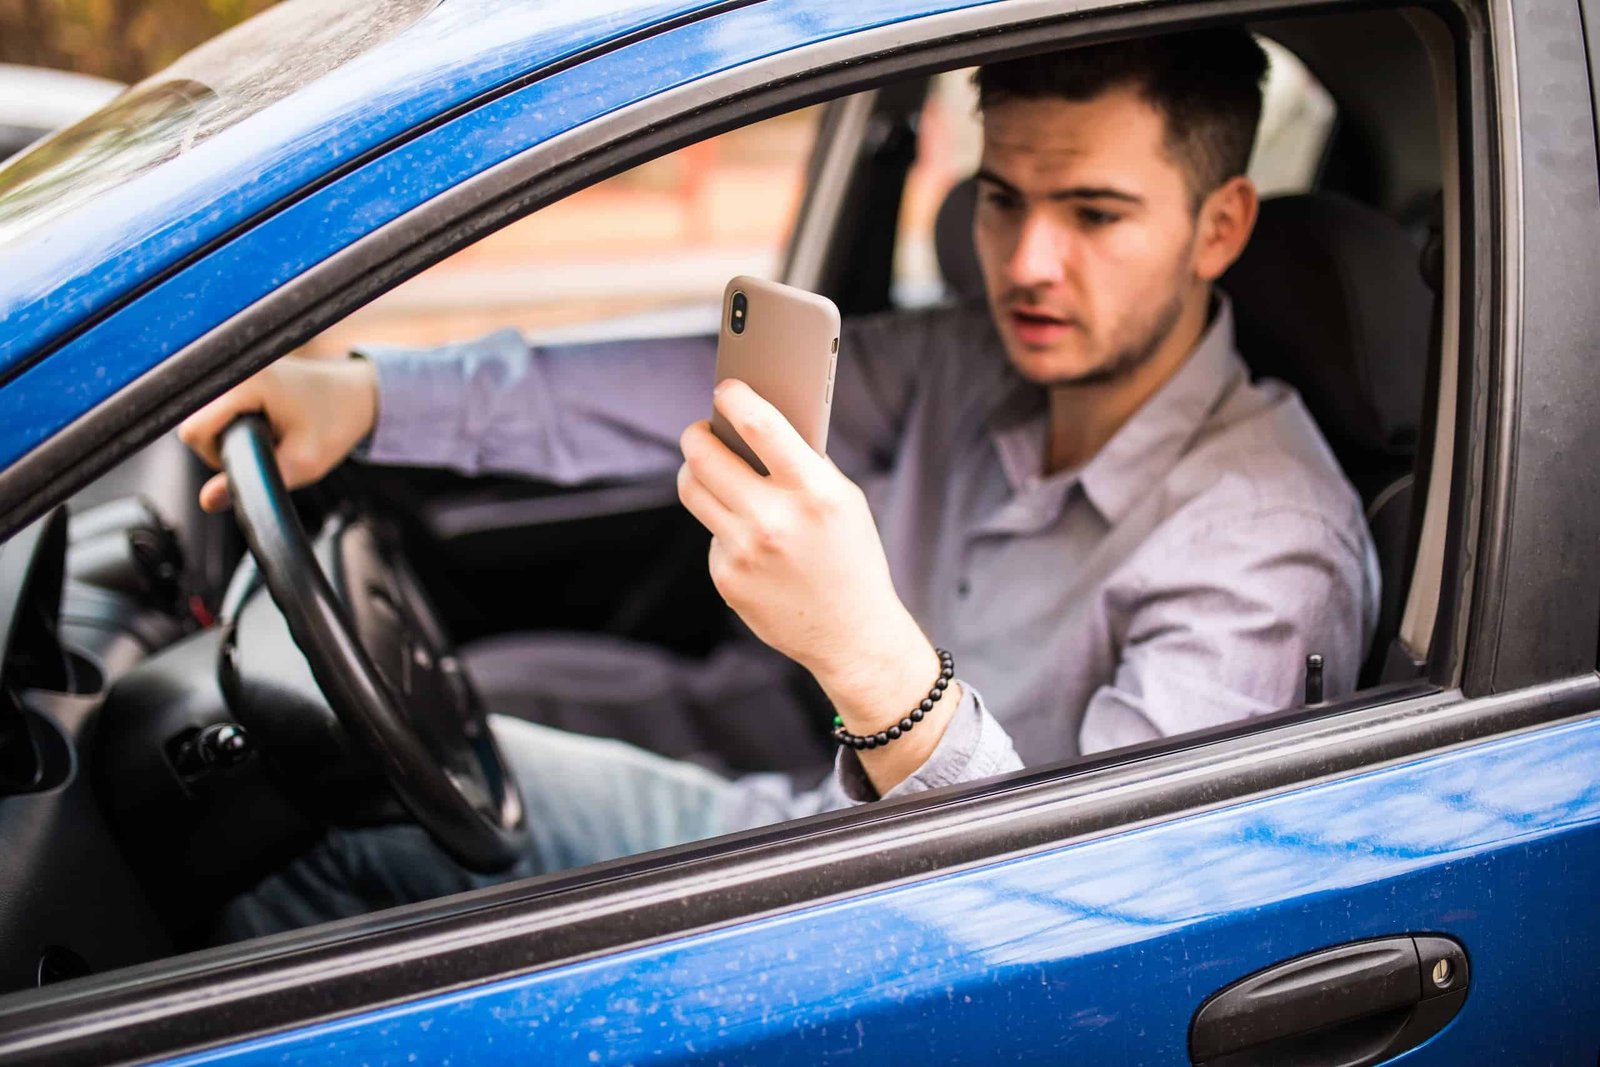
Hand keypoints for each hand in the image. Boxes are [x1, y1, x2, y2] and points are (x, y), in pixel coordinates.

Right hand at [178, 356, 378, 511]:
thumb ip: (257, 482)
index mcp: (245, 384)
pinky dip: (236, 424)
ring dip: (230, 437)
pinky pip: (217, 410)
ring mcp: (234, 370)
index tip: (258, 455)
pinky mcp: (238, 375)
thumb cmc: (335, 422)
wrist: (356, 394)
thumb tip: (207, 501)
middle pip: (196, 426)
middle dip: (225, 448)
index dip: (218, 457)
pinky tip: (264, 424)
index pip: (194, 432)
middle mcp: (233, 370)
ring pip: (205, 419)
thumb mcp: (304, 462)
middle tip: (269, 446)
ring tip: (270, 434)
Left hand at [678, 380, 959, 792]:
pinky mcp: (726, 577)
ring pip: (693, 489)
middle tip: (701, 428)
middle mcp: (773, 520)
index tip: (726, 387)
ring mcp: (744, 552)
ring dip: (696, 470)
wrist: (852, 633)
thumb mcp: (842, 500)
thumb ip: (803, 462)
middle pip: (704, 455)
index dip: (734, 397)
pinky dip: (725, 525)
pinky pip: (710, 532)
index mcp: (813, 492)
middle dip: (697, 433)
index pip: (759, 425)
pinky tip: (749, 537)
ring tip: (707, 464)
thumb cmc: (849, 554)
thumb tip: (752, 419)